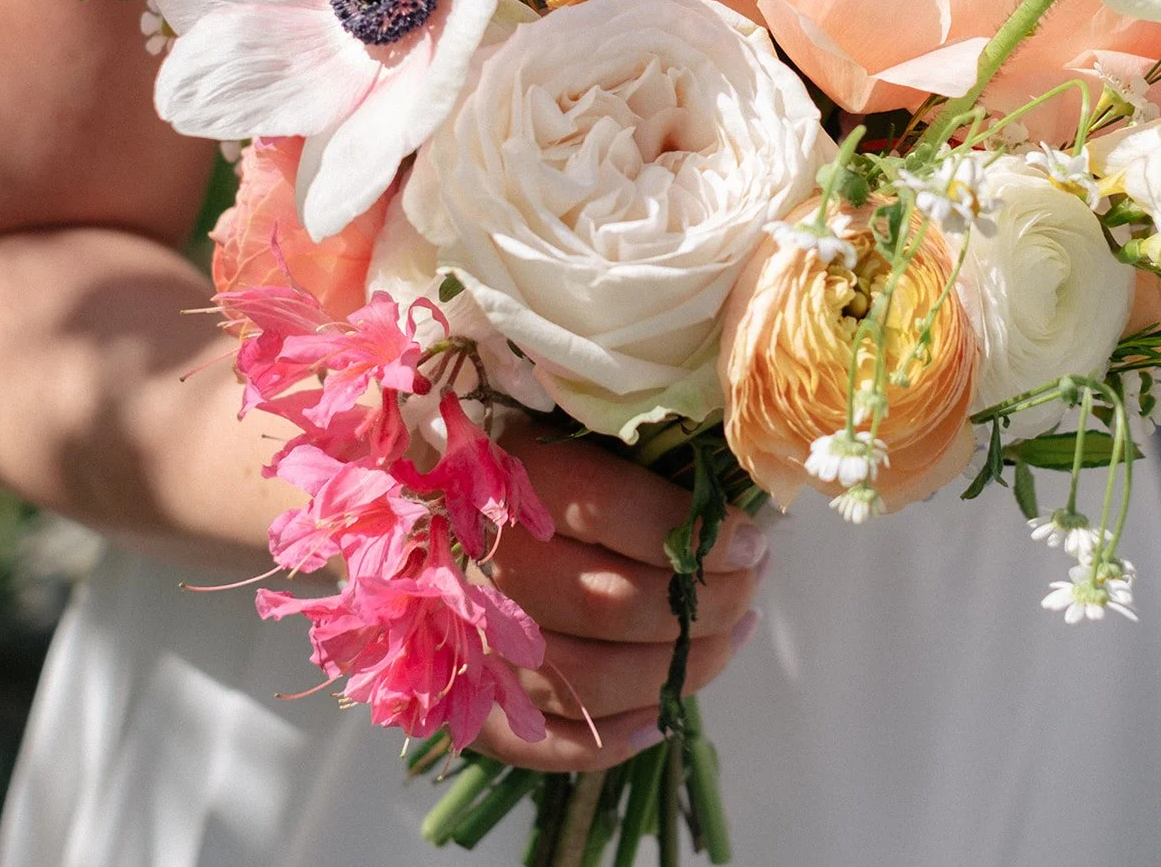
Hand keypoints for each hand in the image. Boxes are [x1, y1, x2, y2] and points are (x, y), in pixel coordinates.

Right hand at [472, 417, 768, 771]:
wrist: (410, 488)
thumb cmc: (512, 447)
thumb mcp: (568, 420)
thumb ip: (637, 446)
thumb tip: (733, 489)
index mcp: (504, 473)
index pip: (612, 511)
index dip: (695, 533)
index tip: (750, 538)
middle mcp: (477, 560)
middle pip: (608, 603)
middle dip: (704, 602)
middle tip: (750, 582)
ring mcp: (460, 639)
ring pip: (584, 680)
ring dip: (677, 669)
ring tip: (732, 635)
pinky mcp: (456, 699)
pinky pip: (536, 740)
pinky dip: (609, 740)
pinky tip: (663, 714)